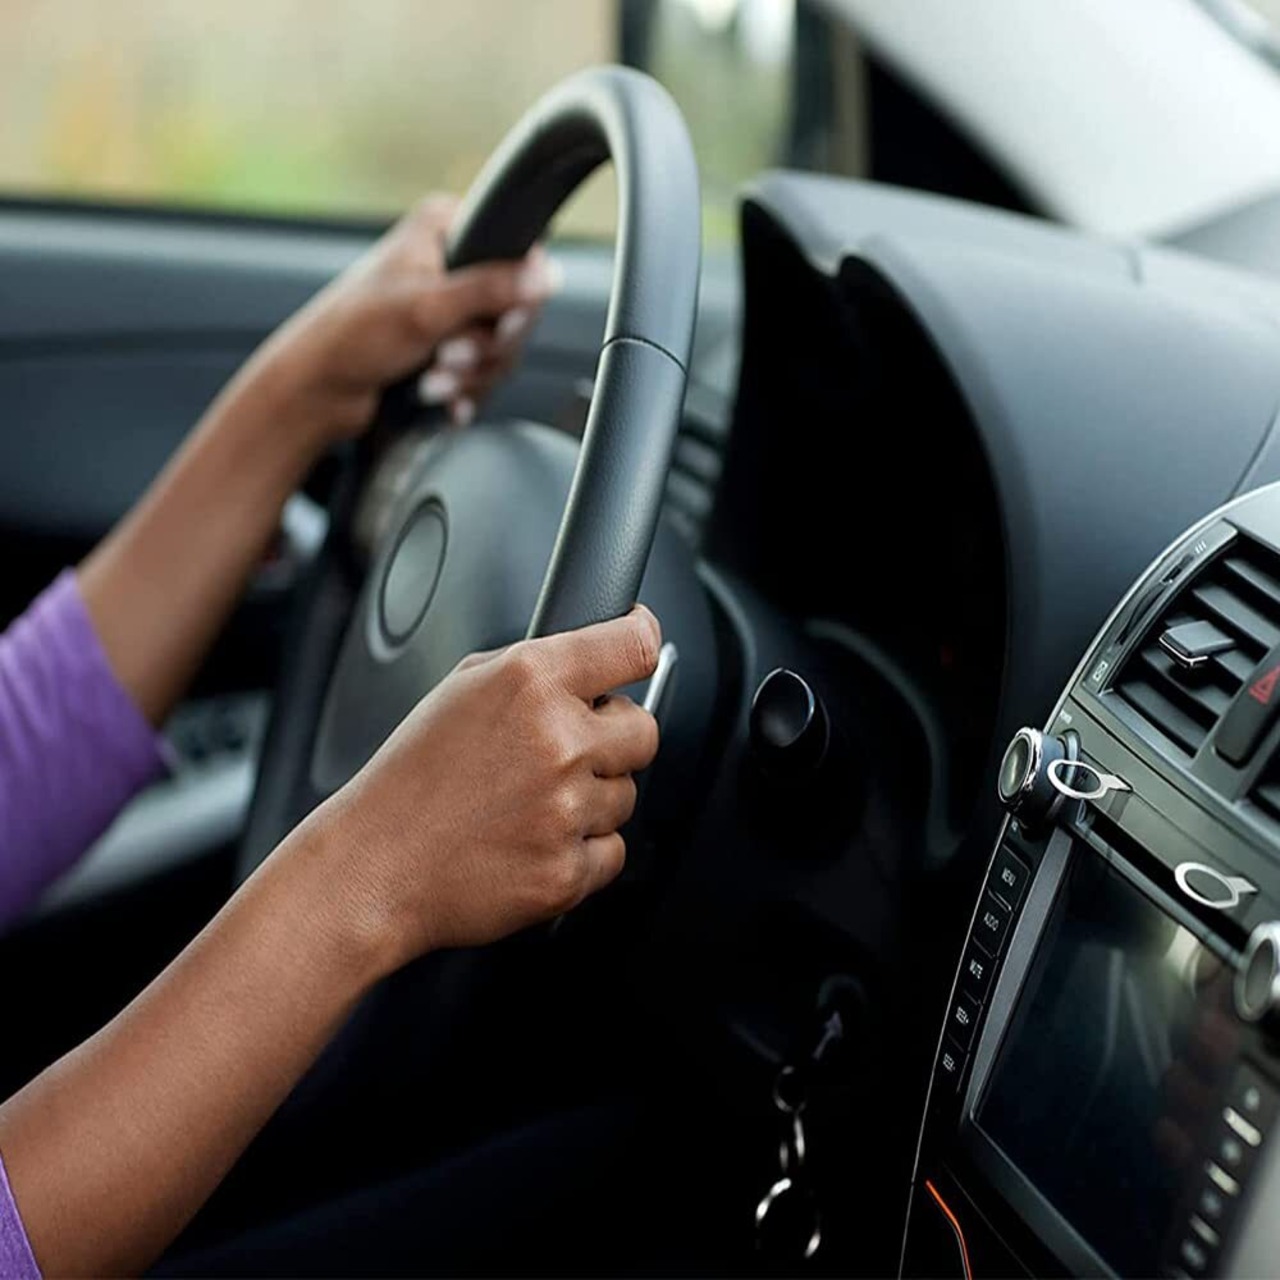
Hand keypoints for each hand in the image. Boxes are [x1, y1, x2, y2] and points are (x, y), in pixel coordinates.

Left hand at [246, 195, 557, 444]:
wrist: (317, 391)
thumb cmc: (353, 337)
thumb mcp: (428, 307)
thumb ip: (491, 289)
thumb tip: (547, 276)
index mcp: (445, 226)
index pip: (519, 254)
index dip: (518, 299)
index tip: (500, 326)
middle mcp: (450, 260)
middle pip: (514, 310)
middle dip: (484, 347)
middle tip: (450, 356)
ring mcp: (449, 306)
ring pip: (500, 347)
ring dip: (471, 374)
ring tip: (433, 382)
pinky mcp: (446, 344)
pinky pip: (484, 371)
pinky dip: (466, 390)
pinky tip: (442, 399)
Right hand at [304, 606, 662, 972]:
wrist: (375, 866)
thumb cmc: (412, 779)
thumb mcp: (461, 689)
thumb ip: (534, 669)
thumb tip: (596, 658)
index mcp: (531, 682)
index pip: (633, 645)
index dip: (643, 640)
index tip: (643, 643)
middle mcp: (558, 740)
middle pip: (644, 730)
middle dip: (614, 739)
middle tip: (565, 753)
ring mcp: (566, 809)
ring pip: (626, 795)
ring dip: (592, 799)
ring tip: (528, 805)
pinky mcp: (567, 870)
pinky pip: (612, 851)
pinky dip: (581, 851)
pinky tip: (532, 842)